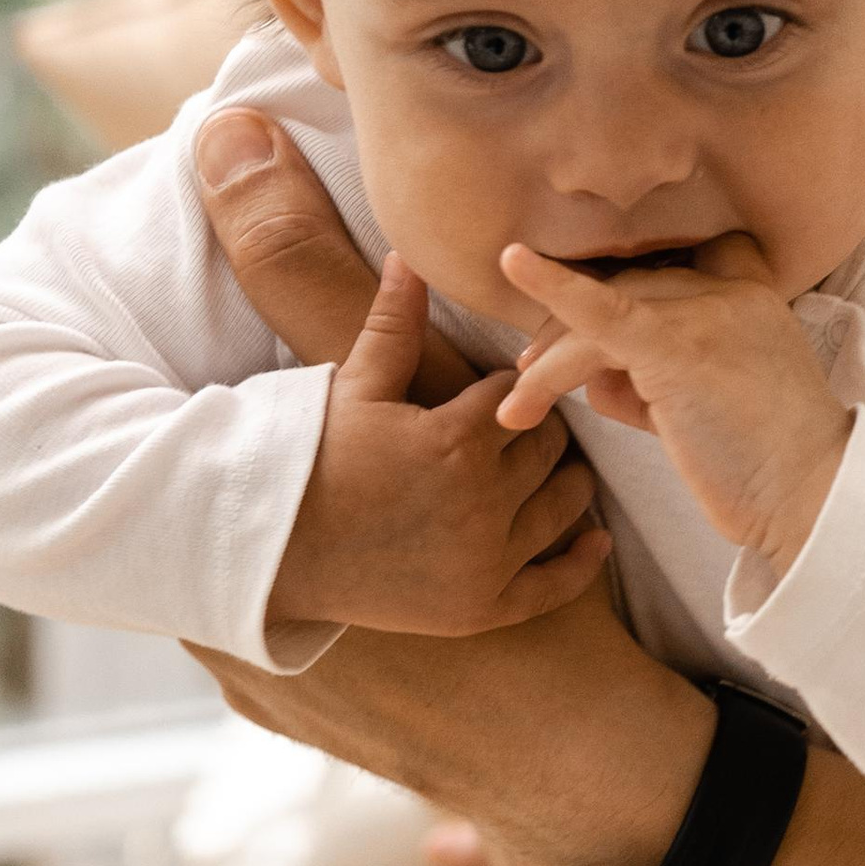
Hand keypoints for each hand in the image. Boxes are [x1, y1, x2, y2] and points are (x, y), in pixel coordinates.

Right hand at [266, 249, 613, 637]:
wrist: (268, 551)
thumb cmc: (309, 461)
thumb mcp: (353, 388)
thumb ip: (395, 326)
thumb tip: (410, 256)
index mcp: (457, 439)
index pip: (518, 398)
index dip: (509, 390)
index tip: (501, 391)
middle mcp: (483, 500)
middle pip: (548, 450)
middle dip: (540, 432)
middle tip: (529, 428)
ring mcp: (485, 560)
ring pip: (562, 507)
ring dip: (567, 485)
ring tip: (559, 472)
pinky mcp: (480, 608)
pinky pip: (553, 587)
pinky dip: (581, 563)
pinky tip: (596, 541)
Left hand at [497, 236, 852, 573]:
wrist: (809, 497)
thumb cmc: (761, 468)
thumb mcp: (701, 412)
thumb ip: (652, 385)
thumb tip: (593, 382)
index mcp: (749, 297)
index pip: (677, 267)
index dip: (631, 287)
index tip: (591, 317)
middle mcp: (731, 291)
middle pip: (628, 287)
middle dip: (570, 329)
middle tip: (532, 373)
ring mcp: (707, 311)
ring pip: (604, 311)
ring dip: (551, 357)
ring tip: (520, 404)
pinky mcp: (677, 345)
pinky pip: (601, 310)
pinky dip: (552, 288)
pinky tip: (511, 264)